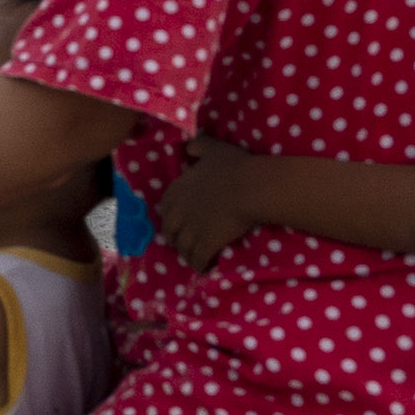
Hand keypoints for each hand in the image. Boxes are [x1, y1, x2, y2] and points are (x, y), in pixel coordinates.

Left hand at [155, 134, 261, 272]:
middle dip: (176, 239)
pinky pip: (198, 260)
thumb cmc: (233, 166)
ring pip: (183, 249)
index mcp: (177, 190)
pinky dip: (200, 266)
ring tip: (196, 258)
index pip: (165, 209)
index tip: (180, 221)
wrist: (250, 188)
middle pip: (170, 232)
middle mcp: (179, 212)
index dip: (172, 217)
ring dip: (188, 255)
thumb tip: (188, 147)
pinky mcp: (206, 244)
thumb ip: (198, 146)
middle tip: (187, 243)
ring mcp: (191, 230)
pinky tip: (206, 268)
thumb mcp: (213, 149)